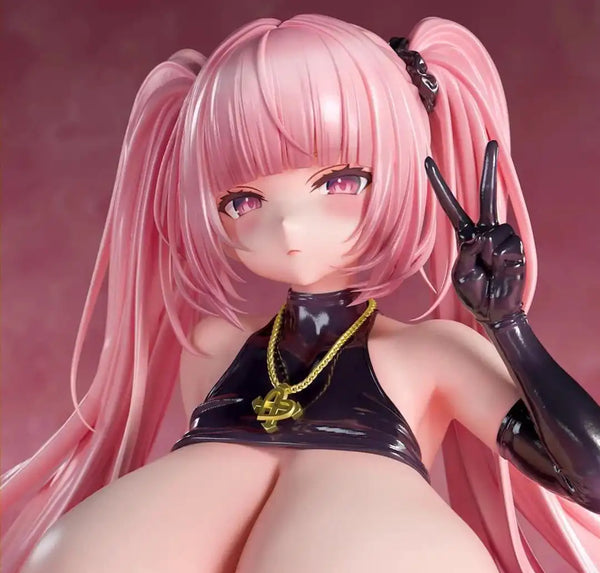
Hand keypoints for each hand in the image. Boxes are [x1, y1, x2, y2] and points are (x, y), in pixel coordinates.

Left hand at [424, 141, 525, 323]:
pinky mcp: (517, 247)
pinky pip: (507, 246)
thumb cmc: (474, 293)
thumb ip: (466, 253)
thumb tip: (480, 236)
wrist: (495, 311)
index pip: (452, 206)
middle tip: (492, 142)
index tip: (428, 162)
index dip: (440, 186)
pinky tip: (502, 270)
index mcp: (466, 236)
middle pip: (486, 195)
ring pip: (496, 231)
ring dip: (490, 253)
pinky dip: (502, 259)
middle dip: (490, 168)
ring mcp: (502, 237)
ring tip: (489, 270)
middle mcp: (485, 231)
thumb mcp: (460, 274)